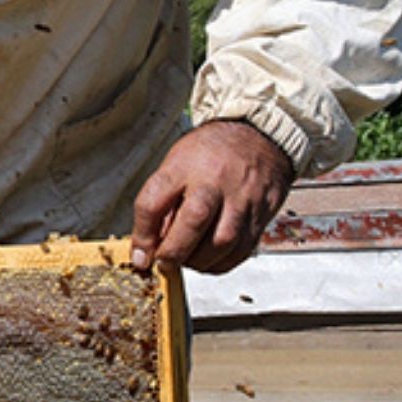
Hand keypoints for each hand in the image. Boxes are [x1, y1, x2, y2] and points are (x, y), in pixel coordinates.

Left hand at [130, 120, 294, 273]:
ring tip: (187, 260)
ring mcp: (242, 199)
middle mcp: (215, 182)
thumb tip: (152, 244)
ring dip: (199, 262)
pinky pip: (241, 251)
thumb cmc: (211, 151)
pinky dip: (221, 263)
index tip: (140, 255)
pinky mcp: (261, 216)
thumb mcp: (176, 163)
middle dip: (174, 251)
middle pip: (193, 222)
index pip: (154, 201)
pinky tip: (210, 259)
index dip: (142, 235)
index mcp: (185, 166)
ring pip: (222, 242)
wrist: (260, 139)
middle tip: (163, 263)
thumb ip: (164, 202)